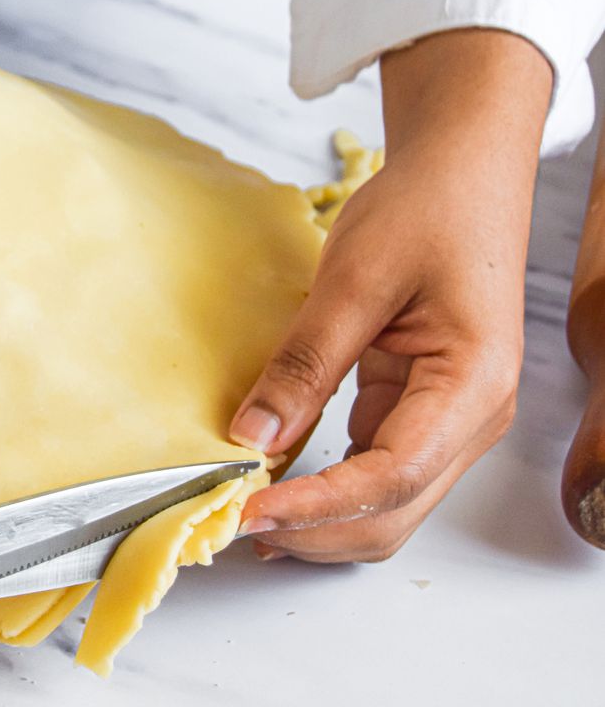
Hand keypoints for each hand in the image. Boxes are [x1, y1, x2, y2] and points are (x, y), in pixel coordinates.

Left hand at [230, 29, 552, 561]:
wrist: (461, 174)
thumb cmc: (425, 211)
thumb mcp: (354, 280)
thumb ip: (306, 364)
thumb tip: (253, 437)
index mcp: (472, 385)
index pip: (391, 477)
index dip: (317, 506)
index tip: (249, 513)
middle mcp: (473, 420)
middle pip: (393, 514)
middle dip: (315, 532)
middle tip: (233, 525)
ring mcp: (449, 421)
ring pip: (386, 506)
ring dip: (319, 522)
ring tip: (246, 514)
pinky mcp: (420, 411)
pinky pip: (373, 471)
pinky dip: (325, 488)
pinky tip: (274, 483)